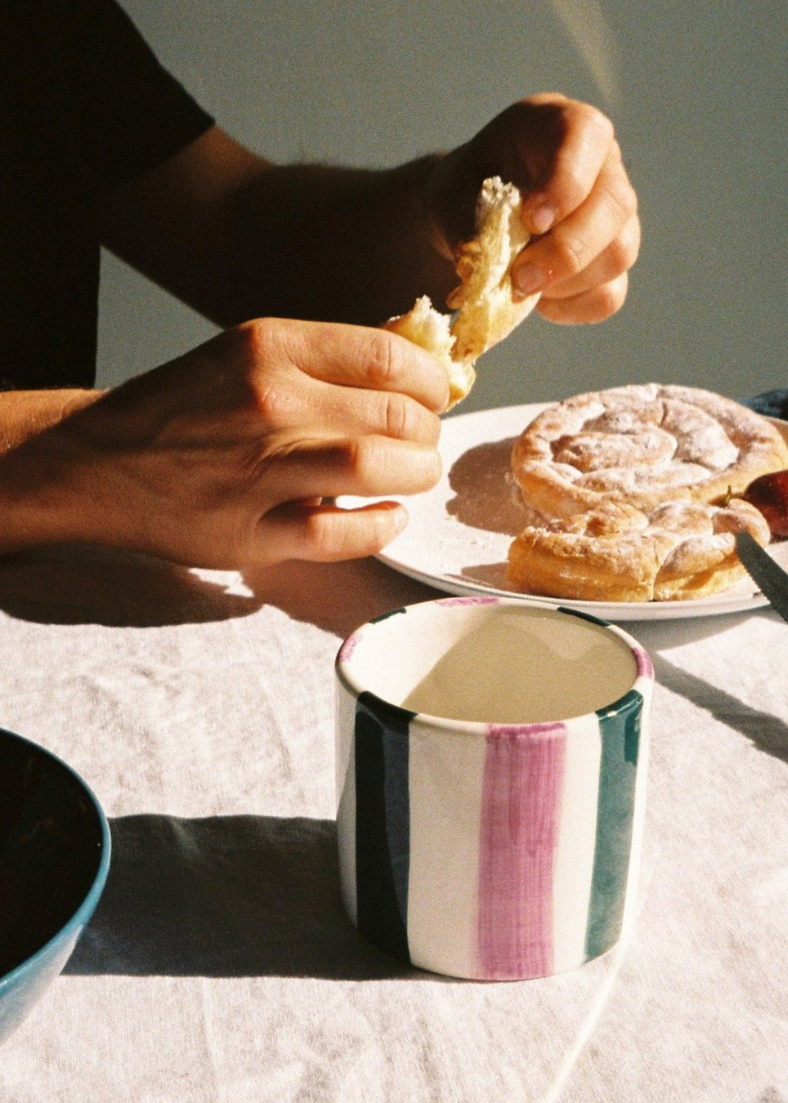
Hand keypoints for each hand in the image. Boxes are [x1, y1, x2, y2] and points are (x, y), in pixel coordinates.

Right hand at [0, 319, 448, 567]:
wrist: (99, 460)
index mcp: (269, 347)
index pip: (388, 355)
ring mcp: (259, 470)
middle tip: (423, 443)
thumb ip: (321, 360)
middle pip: (394, 415)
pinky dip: (380, 527)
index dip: (432, 380)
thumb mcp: (244, 355)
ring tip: (414, 477)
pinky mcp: (250, 533)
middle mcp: (268, 402)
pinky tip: (389, 516)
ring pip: (375, 468)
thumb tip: (413, 366)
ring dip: (416, 475)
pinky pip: (340, 535)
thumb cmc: (182, 407)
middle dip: (428, 433)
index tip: (436, 396)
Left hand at [426, 93, 639, 323]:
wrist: (470, 218)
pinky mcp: (610, 262)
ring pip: (618, 254)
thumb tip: (478, 267)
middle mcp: (603, 166)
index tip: (530, 221)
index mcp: (566, 126)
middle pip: (614, 206)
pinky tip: (538, 303)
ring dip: (566, 283)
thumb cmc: (465, 191)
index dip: (563, 185)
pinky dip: (572, 308)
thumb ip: (465, 222)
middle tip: (519, 279)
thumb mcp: (451, 195)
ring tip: (519, 287)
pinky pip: (609, 294)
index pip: (585, 141)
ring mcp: (615, 217)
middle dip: (565, 250)